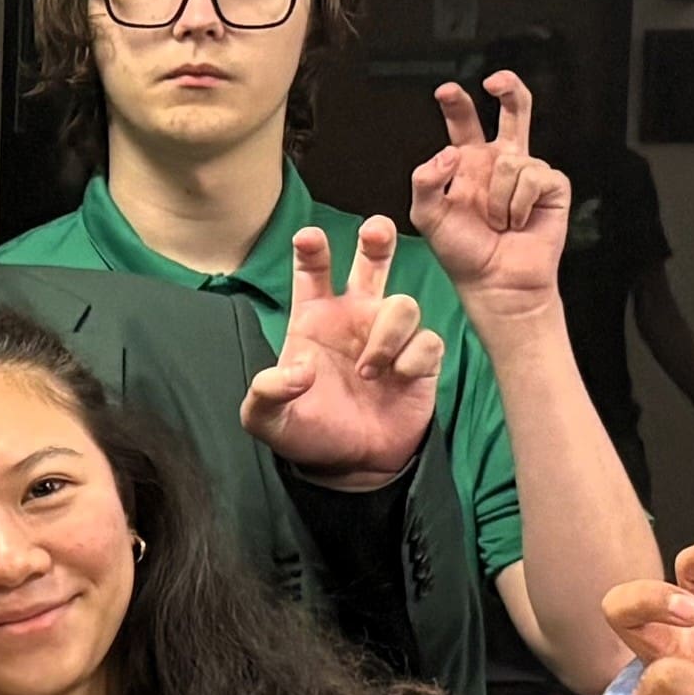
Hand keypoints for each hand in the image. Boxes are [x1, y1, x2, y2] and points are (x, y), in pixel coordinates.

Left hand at [243, 219, 445, 490]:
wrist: (350, 465)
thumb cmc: (307, 432)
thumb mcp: (268, 420)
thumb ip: (266, 394)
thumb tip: (294, 371)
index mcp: (314, 320)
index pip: (312, 273)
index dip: (311, 251)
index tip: (308, 237)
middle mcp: (354, 319)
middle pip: (371, 263)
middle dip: (376, 241)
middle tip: (375, 229)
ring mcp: (389, 337)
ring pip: (402, 304)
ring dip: (387, 334)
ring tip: (369, 370)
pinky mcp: (421, 360)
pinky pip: (427, 340)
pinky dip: (413, 357)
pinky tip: (398, 378)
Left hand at [409, 70, 571, 313]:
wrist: (496, 281)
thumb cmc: (463, 251)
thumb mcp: (428, 215)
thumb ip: (426, 180)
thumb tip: (450, 151)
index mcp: (470, 164)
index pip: (464, 124)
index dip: (457, 104)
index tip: (445, 91)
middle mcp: (502, 162)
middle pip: (514, 111)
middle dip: (509, 88)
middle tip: (495, 81)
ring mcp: (529, 172)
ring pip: (511, 160)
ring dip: (498, 198)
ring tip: (498, 222)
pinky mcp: (552, 186)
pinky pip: (534, 177)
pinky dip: (520, 204)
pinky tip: (518, 222)